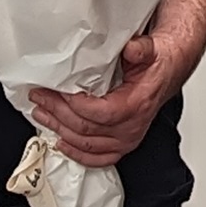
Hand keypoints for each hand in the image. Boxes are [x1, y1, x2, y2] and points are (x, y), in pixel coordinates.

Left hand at [28, 32, 170, 168]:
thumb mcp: (149, 49)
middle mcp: (131, 127)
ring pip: (86, 144)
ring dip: (59, 130)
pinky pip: (96, 158)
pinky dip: (76, 153)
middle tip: (39, 97)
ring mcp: (126, 140)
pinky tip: (61, 143)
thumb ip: (140, 49)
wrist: (166, 72)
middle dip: (57, 113)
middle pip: (86, 129)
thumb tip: (131, 48)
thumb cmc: (155, 64)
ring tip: (41, 114)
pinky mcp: (121, 145)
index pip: (98, 113)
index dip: (72, 103)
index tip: (54, 90)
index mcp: (136, 105)